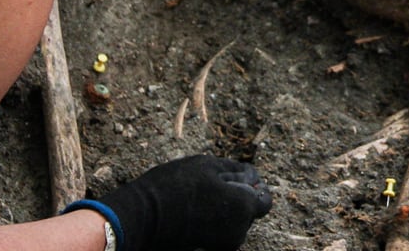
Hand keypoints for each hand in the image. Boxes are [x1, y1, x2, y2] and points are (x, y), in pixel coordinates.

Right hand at [99, 155, 271, 250]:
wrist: (143, 218)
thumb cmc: (175, 187)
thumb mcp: (207, 166)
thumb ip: (238, 171)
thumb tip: (254, 177)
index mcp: (243, 207)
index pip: (265, 199)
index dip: (253, 186)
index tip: (234, 179)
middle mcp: (239, 230)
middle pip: (249, 211)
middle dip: (237, 198)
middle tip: (210, 186)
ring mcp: (224, 243)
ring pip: (234, 222)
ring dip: (224, 210)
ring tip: (198, 198)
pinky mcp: (210, 249)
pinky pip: (221, 232)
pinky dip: (214, 221)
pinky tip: (195, 211)